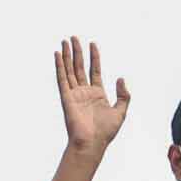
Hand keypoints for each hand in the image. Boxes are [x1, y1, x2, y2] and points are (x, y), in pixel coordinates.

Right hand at [53, 38, 129, 157]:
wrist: (92, 143)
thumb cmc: (106, 132)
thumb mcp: (121, 112)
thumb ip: (123, 95)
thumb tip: (120, 78)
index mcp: (97, 94)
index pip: (94, 70)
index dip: (94, 57)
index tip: (93, 43)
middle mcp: (84, 92)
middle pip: (79, 67)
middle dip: (77, 52)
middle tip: (74, 38)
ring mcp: (74, 94)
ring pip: (70, 70)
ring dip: (67, 55)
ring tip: (65, 41)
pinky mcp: (66, 97)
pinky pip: (62, 79)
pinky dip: (59, 66)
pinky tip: (57, 55)